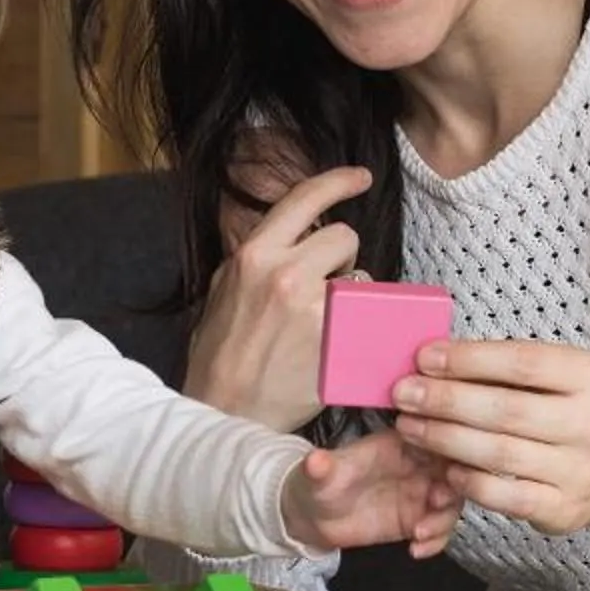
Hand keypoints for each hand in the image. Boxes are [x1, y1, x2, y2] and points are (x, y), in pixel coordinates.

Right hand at [186, 163, 372, 430]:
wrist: (224, 412)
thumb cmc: (220, 355)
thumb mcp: (222, 290)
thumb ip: (254, 258)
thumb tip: (285, 234)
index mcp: (253, 256)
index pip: (304, 200)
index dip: (338, 181)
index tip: (360, 178)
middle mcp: (285, 275)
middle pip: (344, 237)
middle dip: (342, 258)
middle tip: (326, 286)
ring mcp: (315, 309)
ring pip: (363, 276)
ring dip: (354, 293)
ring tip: (327, 321)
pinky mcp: (337, 341)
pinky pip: (369, 313)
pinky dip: (362, 323)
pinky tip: (341, 341)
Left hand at [278, 427, 462, 558]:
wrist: (315, 517)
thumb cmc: (321, 482)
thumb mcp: (320, 474)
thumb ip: (322, 468)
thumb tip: (315, 460)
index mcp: (400, 443)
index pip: (433, 439)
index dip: (445, 451)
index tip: (442, 467)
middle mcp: (416, 466)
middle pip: (452, 470)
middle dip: (453, 486)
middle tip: (437, 503)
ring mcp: (419, 494)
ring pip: (451, 502)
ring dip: (444, 518)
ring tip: (420, 533)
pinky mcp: (417, 520)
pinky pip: (439, 530)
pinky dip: (435, 541)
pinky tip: (415, 550)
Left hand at [389, 340, 589, 535]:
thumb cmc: (577, 410)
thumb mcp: (564, 376)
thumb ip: (510, 368)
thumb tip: (436, 360)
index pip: (523, 363)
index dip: (468, 360)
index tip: (425, 358)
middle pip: (506, 409)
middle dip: (446, 400)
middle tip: (404, 393)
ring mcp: (580, 471)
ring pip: (499, 454)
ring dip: (445, 439)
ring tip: (410, 426)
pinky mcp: (564, 510)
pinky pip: (505, 497)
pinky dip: (469, 482)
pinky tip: (444, 467)